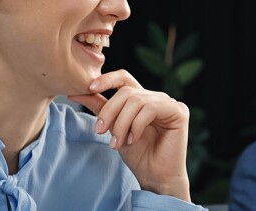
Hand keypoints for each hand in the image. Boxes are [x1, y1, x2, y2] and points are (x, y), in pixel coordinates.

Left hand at [68, 70, 191, 201]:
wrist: (154, 177)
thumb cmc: (137, 155)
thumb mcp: (113, 129)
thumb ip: (100, 108)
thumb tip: (76, 92)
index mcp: (141, 99)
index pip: (123, 78)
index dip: (106, 79)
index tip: (89, 88)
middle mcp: (155, 98)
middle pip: (126, 91)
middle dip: (109, 111)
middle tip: (99, 131)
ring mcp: (168, 103)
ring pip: (136, 101)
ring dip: (121, 123)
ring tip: (117, 142)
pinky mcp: (179, 112)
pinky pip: (151, 108)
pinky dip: (137, 125)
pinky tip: (133, 139)